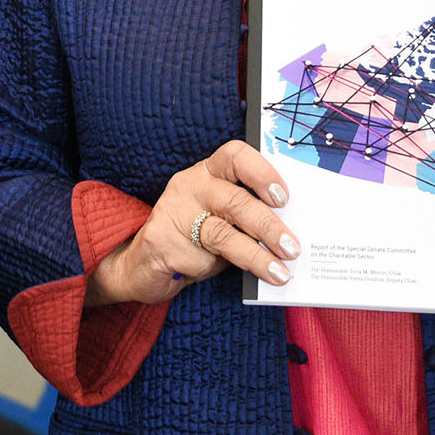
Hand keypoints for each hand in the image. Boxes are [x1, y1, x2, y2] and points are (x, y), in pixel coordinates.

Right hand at [85, 140, 297, 307]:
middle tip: (291, 248)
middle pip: (235, 200)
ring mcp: (174, 213)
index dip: (262, 172)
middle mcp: (191, 186)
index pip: (235, 155)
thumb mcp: (222, 218)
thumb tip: (289, 232)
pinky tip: (250, 278)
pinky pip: (203, 259)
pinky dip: (229, 271)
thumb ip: (247, 217)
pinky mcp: (163, 242)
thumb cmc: (193, 237)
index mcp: (209, 172)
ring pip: (223, 233)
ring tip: (279, 272)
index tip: (284, 197)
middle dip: (268, 226)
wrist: (144, 263)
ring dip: (257, 255)